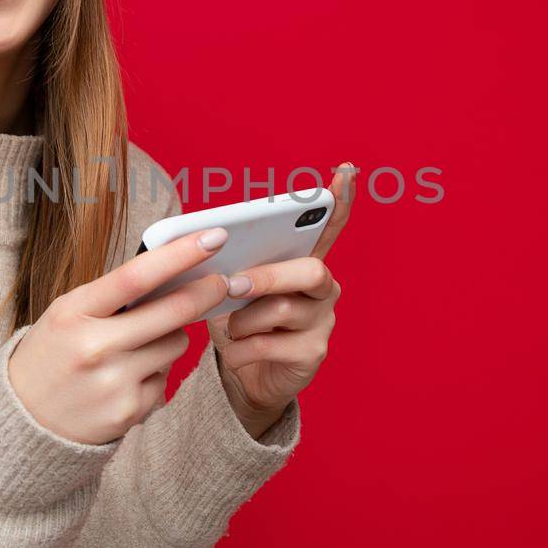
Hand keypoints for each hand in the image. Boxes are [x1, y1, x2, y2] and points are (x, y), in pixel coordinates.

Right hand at [7, 226, 234, 444]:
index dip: (180, 255)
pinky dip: (156, 372)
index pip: (136, 276)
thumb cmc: (53, 354)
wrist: (24, 422)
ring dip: (171, 337)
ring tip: (138, 345)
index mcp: (73, 312)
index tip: (214, 237)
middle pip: (172, 312)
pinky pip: (167, 378)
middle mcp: (94, 347)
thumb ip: (113, 296)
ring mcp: (114, 383)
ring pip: (176, 345)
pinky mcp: (130, 411)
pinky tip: (126, 379)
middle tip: (222, 281)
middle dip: (206, 291)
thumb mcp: (68, 315)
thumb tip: (175, 272)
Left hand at [208, 163, 355, 434]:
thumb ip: (231, 265)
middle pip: (311, 271)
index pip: (331, 226)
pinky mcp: (313, 354)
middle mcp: (323, 289)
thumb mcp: (233, 289)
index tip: (345, 169)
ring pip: (285, 309)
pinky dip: (240, 349)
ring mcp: (322, 321)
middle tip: (235, 284)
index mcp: (305, 262)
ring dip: (244, 319)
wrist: (246, 377)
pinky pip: (269, 345)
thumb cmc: (240, 322)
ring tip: (229, 327)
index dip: (341, 200)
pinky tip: (235, 353)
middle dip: (270, 276)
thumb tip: (202, 244)